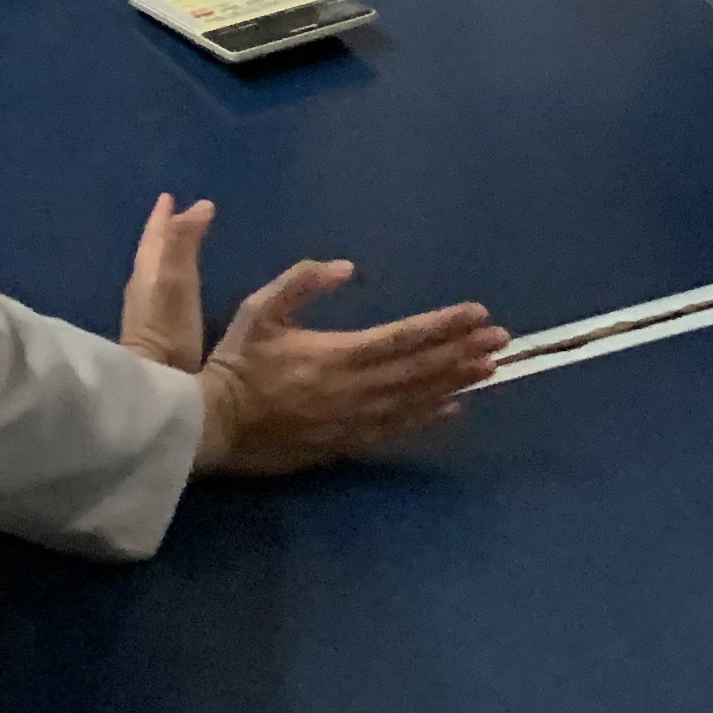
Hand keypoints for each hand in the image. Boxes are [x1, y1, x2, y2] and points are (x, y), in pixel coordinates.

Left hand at [120, 190, 214, 370]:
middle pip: (152, 251)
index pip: (154, 236)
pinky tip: (183, 287)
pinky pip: (164, 291)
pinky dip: (173, 277)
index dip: (162, 216)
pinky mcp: (158, 333)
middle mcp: (142, 288)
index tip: (169, 196)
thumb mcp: (177, 279)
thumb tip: (199, 205)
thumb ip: (183, 243)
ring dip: (168, 254)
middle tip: (178, 213)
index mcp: (147, 272)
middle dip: (164, 232)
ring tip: (183, 243)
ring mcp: (147, 312)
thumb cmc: (168, 328)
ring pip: (155, 271)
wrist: (155, 382)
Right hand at [196, 260, 508, 476]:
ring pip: (415, 399)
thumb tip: (349, 267)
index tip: (479, 313)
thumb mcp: (259, 309)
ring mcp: (352, 420)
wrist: (209, 427)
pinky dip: (427, 418)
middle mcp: (354, 389)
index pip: (404, 336)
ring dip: (454, 382)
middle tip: (502, 341)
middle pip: (420, 369)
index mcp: (336, 353)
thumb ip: (302, 281)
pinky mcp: (344, 444)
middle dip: (463, 352)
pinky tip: (453, 408)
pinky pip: (396, 430)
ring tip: (490, 369)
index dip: (444, 324)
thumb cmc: (236, 363)